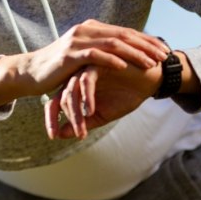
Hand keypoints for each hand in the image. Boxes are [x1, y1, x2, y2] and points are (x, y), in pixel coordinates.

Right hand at [0, 19, 168, 109]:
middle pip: (123, 35)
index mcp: (92, 29)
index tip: (165, 50)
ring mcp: (77, 41)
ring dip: (134, 53)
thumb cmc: (60, 68)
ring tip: (150, 64)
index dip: (147, 40)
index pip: (125, 32)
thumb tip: (125, 53)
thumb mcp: (83, 56)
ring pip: (112, 44)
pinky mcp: (70, 54)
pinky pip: (94, 55)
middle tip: (164, 57)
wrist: (32, 72)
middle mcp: (86, 30)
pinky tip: (124, 66)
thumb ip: (101, 50)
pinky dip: (111, 60)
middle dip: (146, 46)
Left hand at [45, 62, 160, 139]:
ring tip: (83, 128)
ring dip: (76, 112)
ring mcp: (85, 68)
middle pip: (61, 97)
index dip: (51, 120)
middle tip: (79, 135)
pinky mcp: (97, 62)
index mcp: (74, 88)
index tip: (53, 137)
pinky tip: (91, 111)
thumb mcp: (103, 114)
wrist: (150, 80)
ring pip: (72, 90)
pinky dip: (87, 97)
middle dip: (69, 119)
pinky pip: (86, 80)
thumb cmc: (126, 95)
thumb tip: (60, 135)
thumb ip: (83, 123)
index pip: (54, 102)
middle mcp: (76, 77)